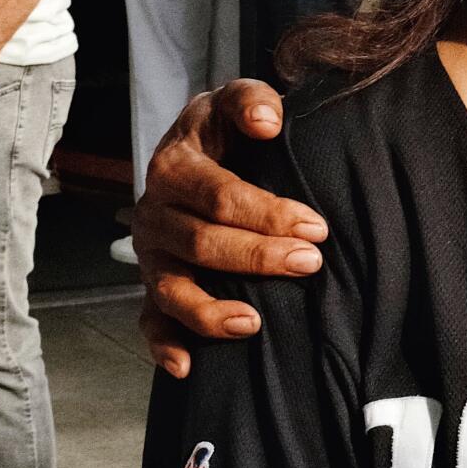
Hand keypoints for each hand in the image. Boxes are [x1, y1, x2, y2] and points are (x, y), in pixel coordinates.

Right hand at [135, 81, 322, 377]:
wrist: (193, 150)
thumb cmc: (224, 131)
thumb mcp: (233, 102)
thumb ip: (251, 101)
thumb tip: (268, 122)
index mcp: (174, 167)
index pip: (219, 196)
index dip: (267, 213)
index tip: (316, 226)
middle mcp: (155, 214)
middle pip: (202, 245)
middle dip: (257, 258)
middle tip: (309, 263)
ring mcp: (152, 255)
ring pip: (172, 290)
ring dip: (211, 312)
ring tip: (255, 323)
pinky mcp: (153, 285)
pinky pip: (149, 321)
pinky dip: (163, 345)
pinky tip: (187, 366)